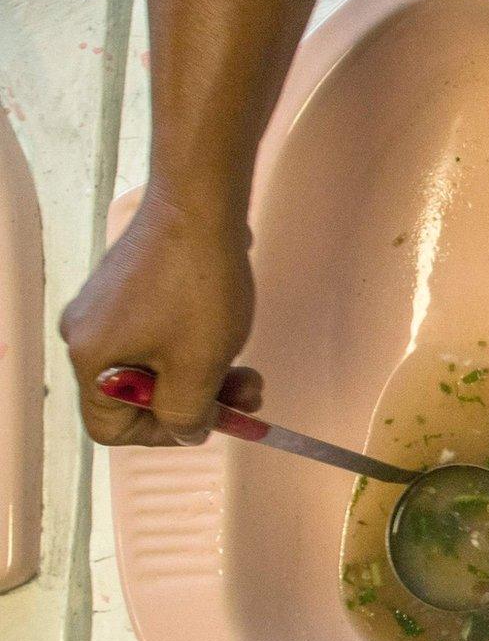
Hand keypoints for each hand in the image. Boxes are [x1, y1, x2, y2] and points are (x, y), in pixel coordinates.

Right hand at [60, 188, 261, 445]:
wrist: (199, 205)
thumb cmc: (197, 285)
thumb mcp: (199, 367)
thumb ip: (187, 413)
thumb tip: (185, 431)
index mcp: (91, 359)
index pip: (111, 427)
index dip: (161, 435)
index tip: (206, 420)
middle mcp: (86, 333)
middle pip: (140, 396)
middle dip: (198, 402)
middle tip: (248, 398)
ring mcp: (107, 308)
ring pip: (157, 366)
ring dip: (206, 376)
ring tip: (251, 373)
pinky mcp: (131, 287)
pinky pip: (160, 335)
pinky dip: (196, 346)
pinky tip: (231, 335)